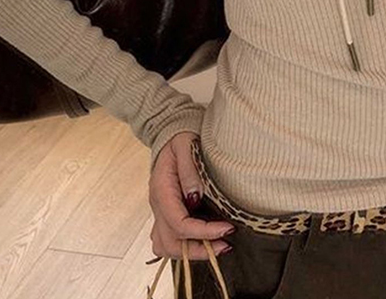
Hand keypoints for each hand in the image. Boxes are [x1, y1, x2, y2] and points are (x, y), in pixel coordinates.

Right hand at [148, 131, 234, 261]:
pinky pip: (167, 240)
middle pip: (171, 243)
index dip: (204, 232)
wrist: (170, 132)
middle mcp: (157, 205)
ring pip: (166, 247)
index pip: (179, 223)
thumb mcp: (186, 145)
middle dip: (198, 249)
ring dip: (190, 253)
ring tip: (216, 246)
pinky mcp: (166, 212)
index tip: (227, 228)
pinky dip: (184, 247)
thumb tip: (195, 197)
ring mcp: (160, 211)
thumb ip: (189, 170)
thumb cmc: (180, 137)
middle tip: (225, 245)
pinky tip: (204, 241)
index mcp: (161, 190)